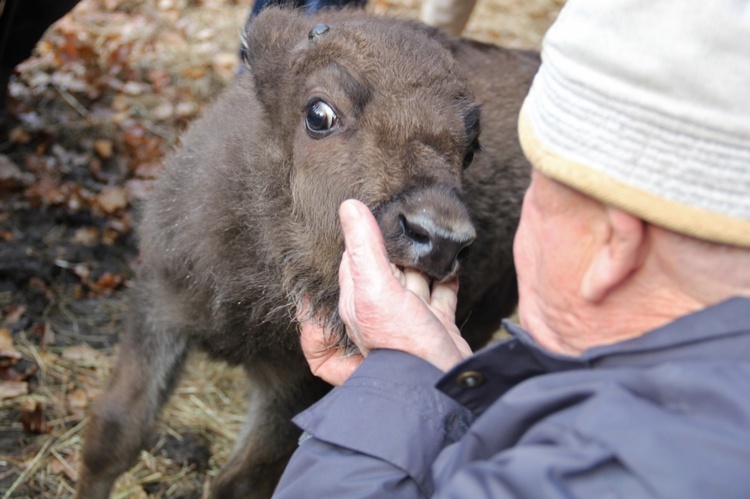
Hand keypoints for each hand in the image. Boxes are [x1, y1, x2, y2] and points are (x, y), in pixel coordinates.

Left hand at [297, 199, 471, 384]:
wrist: (440, 385)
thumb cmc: (401, 344)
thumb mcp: (375, 290)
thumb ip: (364, 249)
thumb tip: (348, 206)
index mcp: (358, 301)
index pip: (351, 262)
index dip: (357, 239)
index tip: (365, 215)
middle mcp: (381, 309)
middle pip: (384, 268)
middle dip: (392, 248)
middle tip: (401, 217)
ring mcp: (410, 317)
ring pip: (413, 278)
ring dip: (420, 260)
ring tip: (428, 234)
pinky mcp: (436, 324)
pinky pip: (441, 294)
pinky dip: (446, 278)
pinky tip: (451, 263)